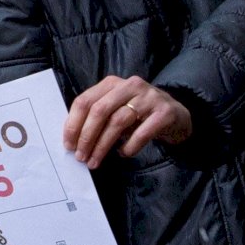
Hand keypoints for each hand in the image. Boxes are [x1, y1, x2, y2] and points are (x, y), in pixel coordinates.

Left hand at [62, 76, 192, 165]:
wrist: (176, 116)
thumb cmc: (139, 115)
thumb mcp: (117, 109)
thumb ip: (98, 117)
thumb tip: (74, 139)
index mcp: (112, 83)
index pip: (85, 101)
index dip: (74, 124)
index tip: (68, 144)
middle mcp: (130, 85)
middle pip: (100, 110)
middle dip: (87, 136)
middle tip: (81, 156)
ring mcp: (149, 98)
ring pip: (118, 122)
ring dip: (103, 145)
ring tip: (95, 161)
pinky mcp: (164, 113)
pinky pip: (141, 133)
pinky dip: (129, 147)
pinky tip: (123, 153)